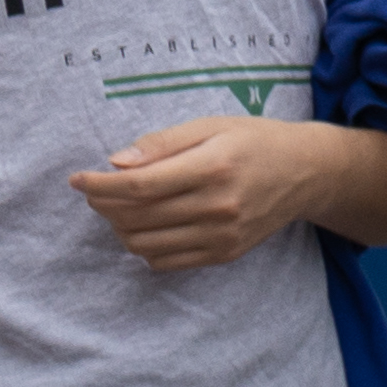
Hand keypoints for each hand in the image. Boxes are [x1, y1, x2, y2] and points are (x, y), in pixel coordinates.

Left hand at [73, 112, 351, 273]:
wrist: (307, 172)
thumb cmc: (254, 142)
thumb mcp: (212, 125)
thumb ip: (164, 142)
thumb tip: (116, 163)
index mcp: (214, 166)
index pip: (139, 186)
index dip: (99, 186)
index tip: (78, 180)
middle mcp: (219, 205)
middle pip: (136, 217)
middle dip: (104, 205)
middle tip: (98, 191)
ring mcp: (223, 234)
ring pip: (144, 244)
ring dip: (120, 228)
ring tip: (122, 209)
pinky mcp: (225, 253)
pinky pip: (164, 261)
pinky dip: (144, 247)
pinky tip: (148, 226)